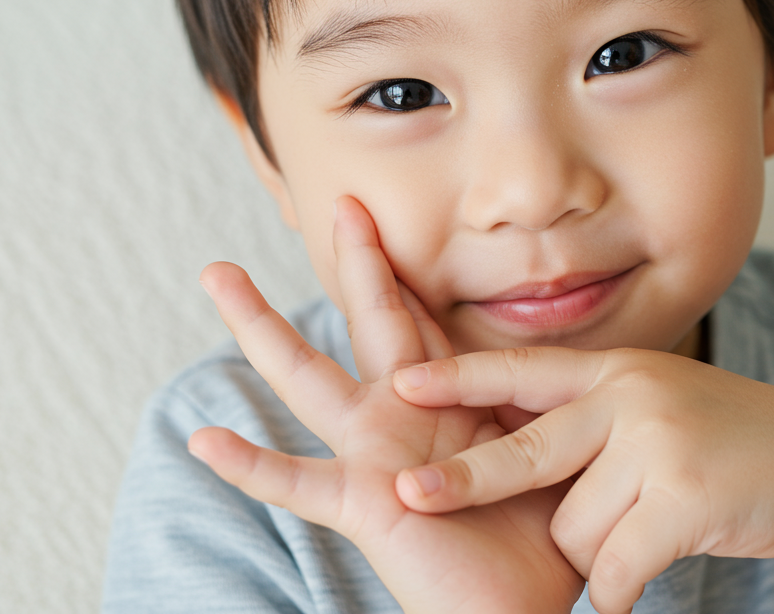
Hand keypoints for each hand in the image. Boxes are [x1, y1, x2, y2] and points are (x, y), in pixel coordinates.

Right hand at [187, 197, 582, 613]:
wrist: (529, 613)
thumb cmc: (543, 539)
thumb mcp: (549, 447)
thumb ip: (537, 401)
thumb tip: (570, 357)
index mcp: (449, 404)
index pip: (425, 321)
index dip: (408, 271)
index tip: (390, 217)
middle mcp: (403, 418)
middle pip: (374, 320)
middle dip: (358, 259)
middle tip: (343, 200)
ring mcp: (374, 456)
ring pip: (309, 377)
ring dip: (262, 325)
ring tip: (218, 274)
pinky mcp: (362, 504)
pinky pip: (295, 483)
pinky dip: (249, 464)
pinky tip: (203, 438)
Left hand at [389, 347, 773, 613]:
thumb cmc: (733, 435)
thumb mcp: (660, 399)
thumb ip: (600, 410)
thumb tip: (526, 433)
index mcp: (618, 370)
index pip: (522, 369)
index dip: (458, 379)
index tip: (398, 384)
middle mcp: (632, 396)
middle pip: (528, 450)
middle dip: (467, 483)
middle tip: (408, 501)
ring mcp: (659, 444)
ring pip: (575, 527)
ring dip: (597, 553)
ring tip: (643, 539)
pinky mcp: (684, 497)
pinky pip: (618, 565)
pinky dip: (621, 590)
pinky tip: (636, 588)